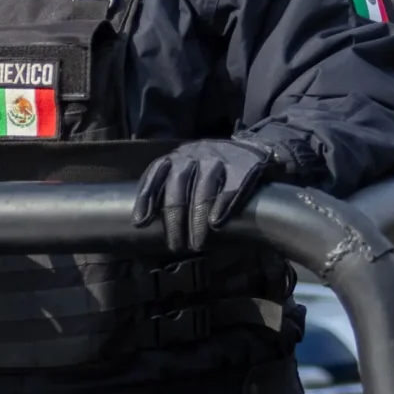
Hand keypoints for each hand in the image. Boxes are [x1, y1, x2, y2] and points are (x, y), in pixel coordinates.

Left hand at [133, 138, 278, 254]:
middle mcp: (193, 155)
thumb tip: (147, 222)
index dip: (145, 198)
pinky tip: (216, 223)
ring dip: (197, 221)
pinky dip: (222, 207)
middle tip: (175, 245)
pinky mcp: (242, 167)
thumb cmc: (211, 168)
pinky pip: (230, 189)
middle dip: (174, 220)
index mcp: (176, 156)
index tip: (140, 222)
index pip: (154, 174)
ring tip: (196, 243)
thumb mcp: (186, 169)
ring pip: (203, 191)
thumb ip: (169, 188)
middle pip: (178, 188)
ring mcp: (218, 159)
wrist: (252, 148)